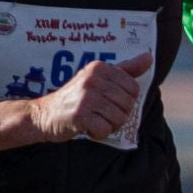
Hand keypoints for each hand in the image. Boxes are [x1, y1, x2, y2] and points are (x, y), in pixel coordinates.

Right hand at [28, 53, 152, 143]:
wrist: (44, 114)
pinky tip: (87, 128)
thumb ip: (126, 69)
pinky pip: (105, 130)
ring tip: (93, 120)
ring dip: (109, 126)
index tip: (107, 101)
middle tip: (99, 113)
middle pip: (128, 105)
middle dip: (117, 115)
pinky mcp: (80, 115)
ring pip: (119, 119)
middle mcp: (93, 79)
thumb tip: (149, 58)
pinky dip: (98, 134)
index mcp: (100, 68)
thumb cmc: (75, 98)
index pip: (134, 89)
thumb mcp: (99, 79)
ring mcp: (86, 96)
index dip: (124, 101)